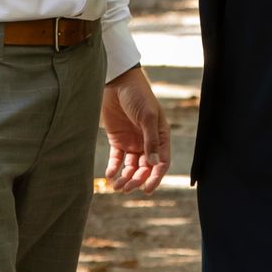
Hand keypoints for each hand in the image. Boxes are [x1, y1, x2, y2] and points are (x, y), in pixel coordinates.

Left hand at [100, 65, 169, 192]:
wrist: (117, 82)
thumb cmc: (138, 95)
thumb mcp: (147, 116)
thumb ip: (150, 140)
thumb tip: (153, 164)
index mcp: (160, 136)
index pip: (161, 162)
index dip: (156, 177)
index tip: (147, 189)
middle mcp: (147, 142)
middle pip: (145, 168)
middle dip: (137, 180)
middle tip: (127, 188)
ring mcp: (132, 141)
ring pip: (131, 166)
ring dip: (126, 177)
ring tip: (117, 186)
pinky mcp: (118, 139)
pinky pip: (117, 159)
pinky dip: (114, 168)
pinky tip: (110, 174)